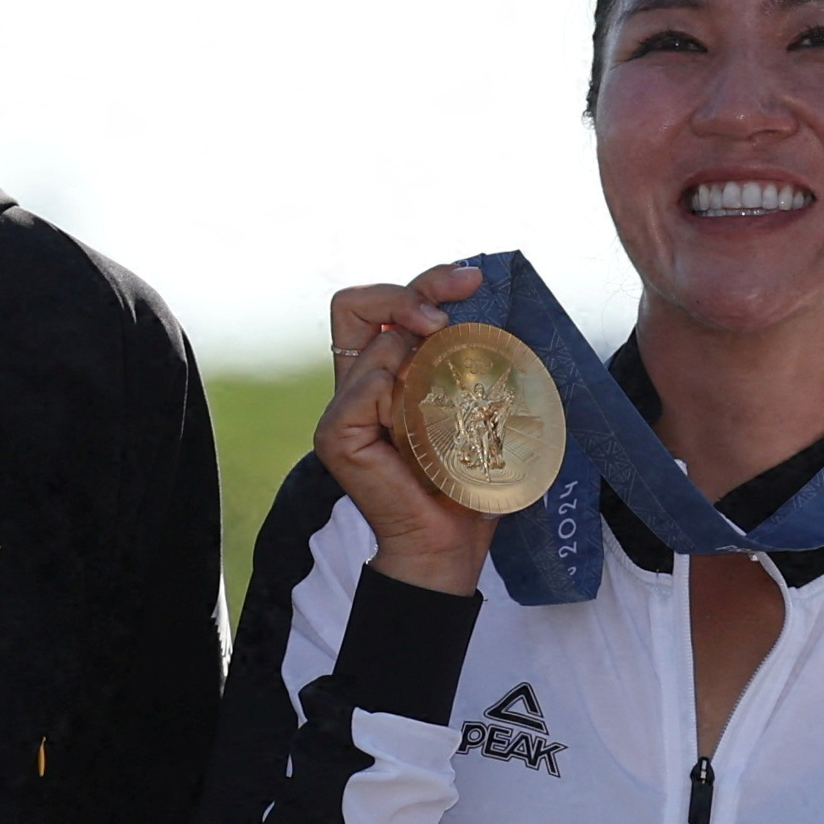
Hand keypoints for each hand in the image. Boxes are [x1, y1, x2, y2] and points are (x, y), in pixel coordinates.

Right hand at [310, 265, 499, 596]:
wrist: (451, 541)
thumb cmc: (468, 478)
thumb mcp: (475, 402)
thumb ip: (467, 357)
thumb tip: (487, 306)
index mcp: (384, 373)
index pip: (383, 305)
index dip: (423, 282)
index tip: (471, 284)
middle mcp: (356, 385)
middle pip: (357, 303)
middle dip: (411, 292)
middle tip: (451, 313)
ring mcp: (341, 410)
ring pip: (376, 347)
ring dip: (422, 365)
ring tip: (448, 411)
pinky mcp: (336, 434)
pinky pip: (368, 386)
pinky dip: (399, 394)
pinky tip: (419, 429)